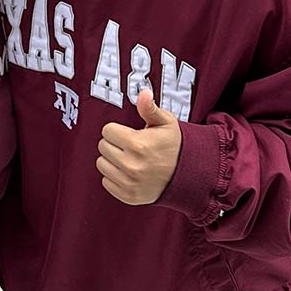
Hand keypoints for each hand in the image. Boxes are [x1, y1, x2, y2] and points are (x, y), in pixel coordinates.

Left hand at [97, 89, 181, 205]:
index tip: (129, 134)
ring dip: (112, 160)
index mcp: (138, 145)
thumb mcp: (166, 122)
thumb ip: (150, 108)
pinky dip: (115, 177)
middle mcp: (131, 166)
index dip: (118, 130)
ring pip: (101, 164)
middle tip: (131, 146)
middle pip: (102, 146)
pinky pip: (106, 182)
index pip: (107, 131)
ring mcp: (129, 183)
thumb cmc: (174, 145)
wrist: (188, 175)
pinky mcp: (128, 196)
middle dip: (114, 144)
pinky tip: (129, 172)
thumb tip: (143, 93)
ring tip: (130, 158)